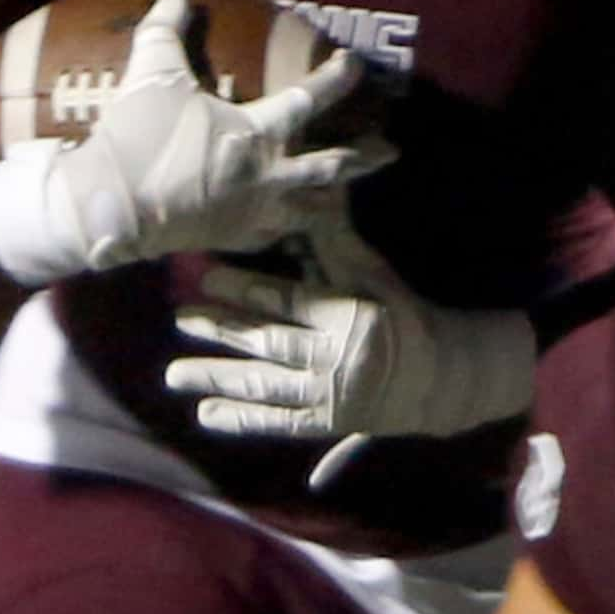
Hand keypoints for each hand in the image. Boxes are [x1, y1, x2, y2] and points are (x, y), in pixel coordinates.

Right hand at [0, 0, 388, 285]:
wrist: (109, 208)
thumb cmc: (137, 137)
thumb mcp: (151, 74)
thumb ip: (166, 31)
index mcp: (257, 133)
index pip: (308, 99)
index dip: (335, 78)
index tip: (355, 64)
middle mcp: (268, 176)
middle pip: (332, 168)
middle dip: (365, 158)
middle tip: (392, 152)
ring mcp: (255, 213)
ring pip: (312, 210)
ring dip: (333, 200)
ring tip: (348, 197)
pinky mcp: (234, 239)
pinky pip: (276, 234)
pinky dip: (289, 226)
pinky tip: (292, 222)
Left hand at [163, 215, 534, 444]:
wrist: (438, 377)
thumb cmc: (400, 312)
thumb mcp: (374, 274)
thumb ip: (335, 239)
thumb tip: (313, 190)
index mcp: (352, 318)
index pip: (290, 301)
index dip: (246, 290)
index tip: (206, 278)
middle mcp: (338, 360)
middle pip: (271, 343)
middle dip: (223, 330)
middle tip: (181, 319)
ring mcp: (331, 397)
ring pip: (267, 386)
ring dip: (219, 379)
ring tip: (175, 374)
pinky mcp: (327, 423)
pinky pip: (278, 423)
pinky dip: (242, 420)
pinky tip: (206, 414)